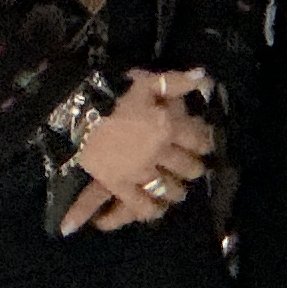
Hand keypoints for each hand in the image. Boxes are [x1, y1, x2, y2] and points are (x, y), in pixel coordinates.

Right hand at [65, 72, 213, 235]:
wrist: (80, 114)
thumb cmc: (115, 95)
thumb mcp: (147, 82)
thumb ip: (177, 82)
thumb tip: (204, 77)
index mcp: (168, 126)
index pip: (196, 139)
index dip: (204, 144)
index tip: (206, 147)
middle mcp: (159, 152)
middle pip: (186, 166)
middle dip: (194, 169)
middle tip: (196, 171)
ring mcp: (140, 171)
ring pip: (168, 187)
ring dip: (177, 191)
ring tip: (179, 192)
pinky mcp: (120, 185)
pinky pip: (140, 203)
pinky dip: (150, 209)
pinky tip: (157, 210)